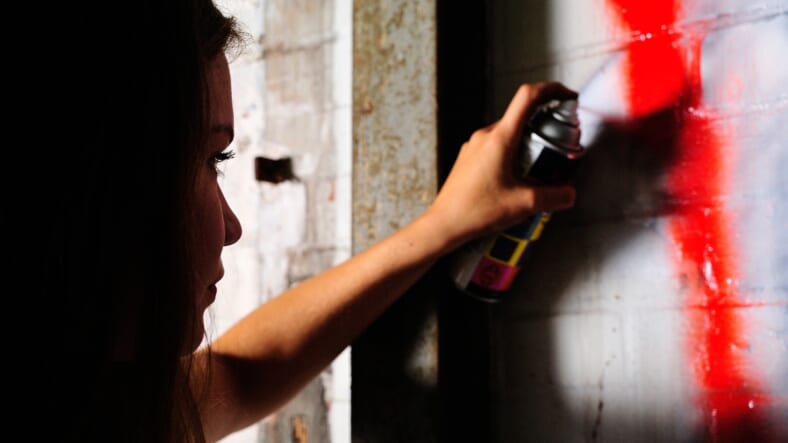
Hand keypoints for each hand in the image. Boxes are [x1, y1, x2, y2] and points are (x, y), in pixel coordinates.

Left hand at [427, 82, 577, 248]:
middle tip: (556, 149)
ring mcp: (474, 146)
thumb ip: (554, 197)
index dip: (551, 90)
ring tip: (536, 172)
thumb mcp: (524, 204)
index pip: (528, 97)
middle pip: (521, 118)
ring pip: (508, 135)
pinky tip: (516, 181)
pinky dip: (512, 156)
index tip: (566, 96)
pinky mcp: (469, 158)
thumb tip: (569, 193)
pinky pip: (495, 148)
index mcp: (500, 138)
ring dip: (527, 145)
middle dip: (543, 129)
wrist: (445, 224)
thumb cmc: (476, 211)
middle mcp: (485, 136)